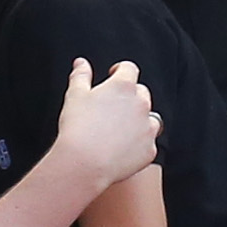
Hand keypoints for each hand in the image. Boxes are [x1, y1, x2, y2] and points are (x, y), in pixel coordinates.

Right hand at [46, 57, 160, 187]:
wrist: (85, 163)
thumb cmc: (78, 128)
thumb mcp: (75, 95)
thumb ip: (80, 75)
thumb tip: (81, 63)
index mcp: (123, 87)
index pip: (129, 69)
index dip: (120, 71)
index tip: (113, 76)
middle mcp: (141, 104)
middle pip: (142, 93)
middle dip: (130, 96)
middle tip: (111, 108)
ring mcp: (148, 128)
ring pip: (151, 118)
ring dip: (139, 120)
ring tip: (118, 130)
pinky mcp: (150, 149)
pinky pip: (148, 143)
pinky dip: (138, 144)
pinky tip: (122, 148)